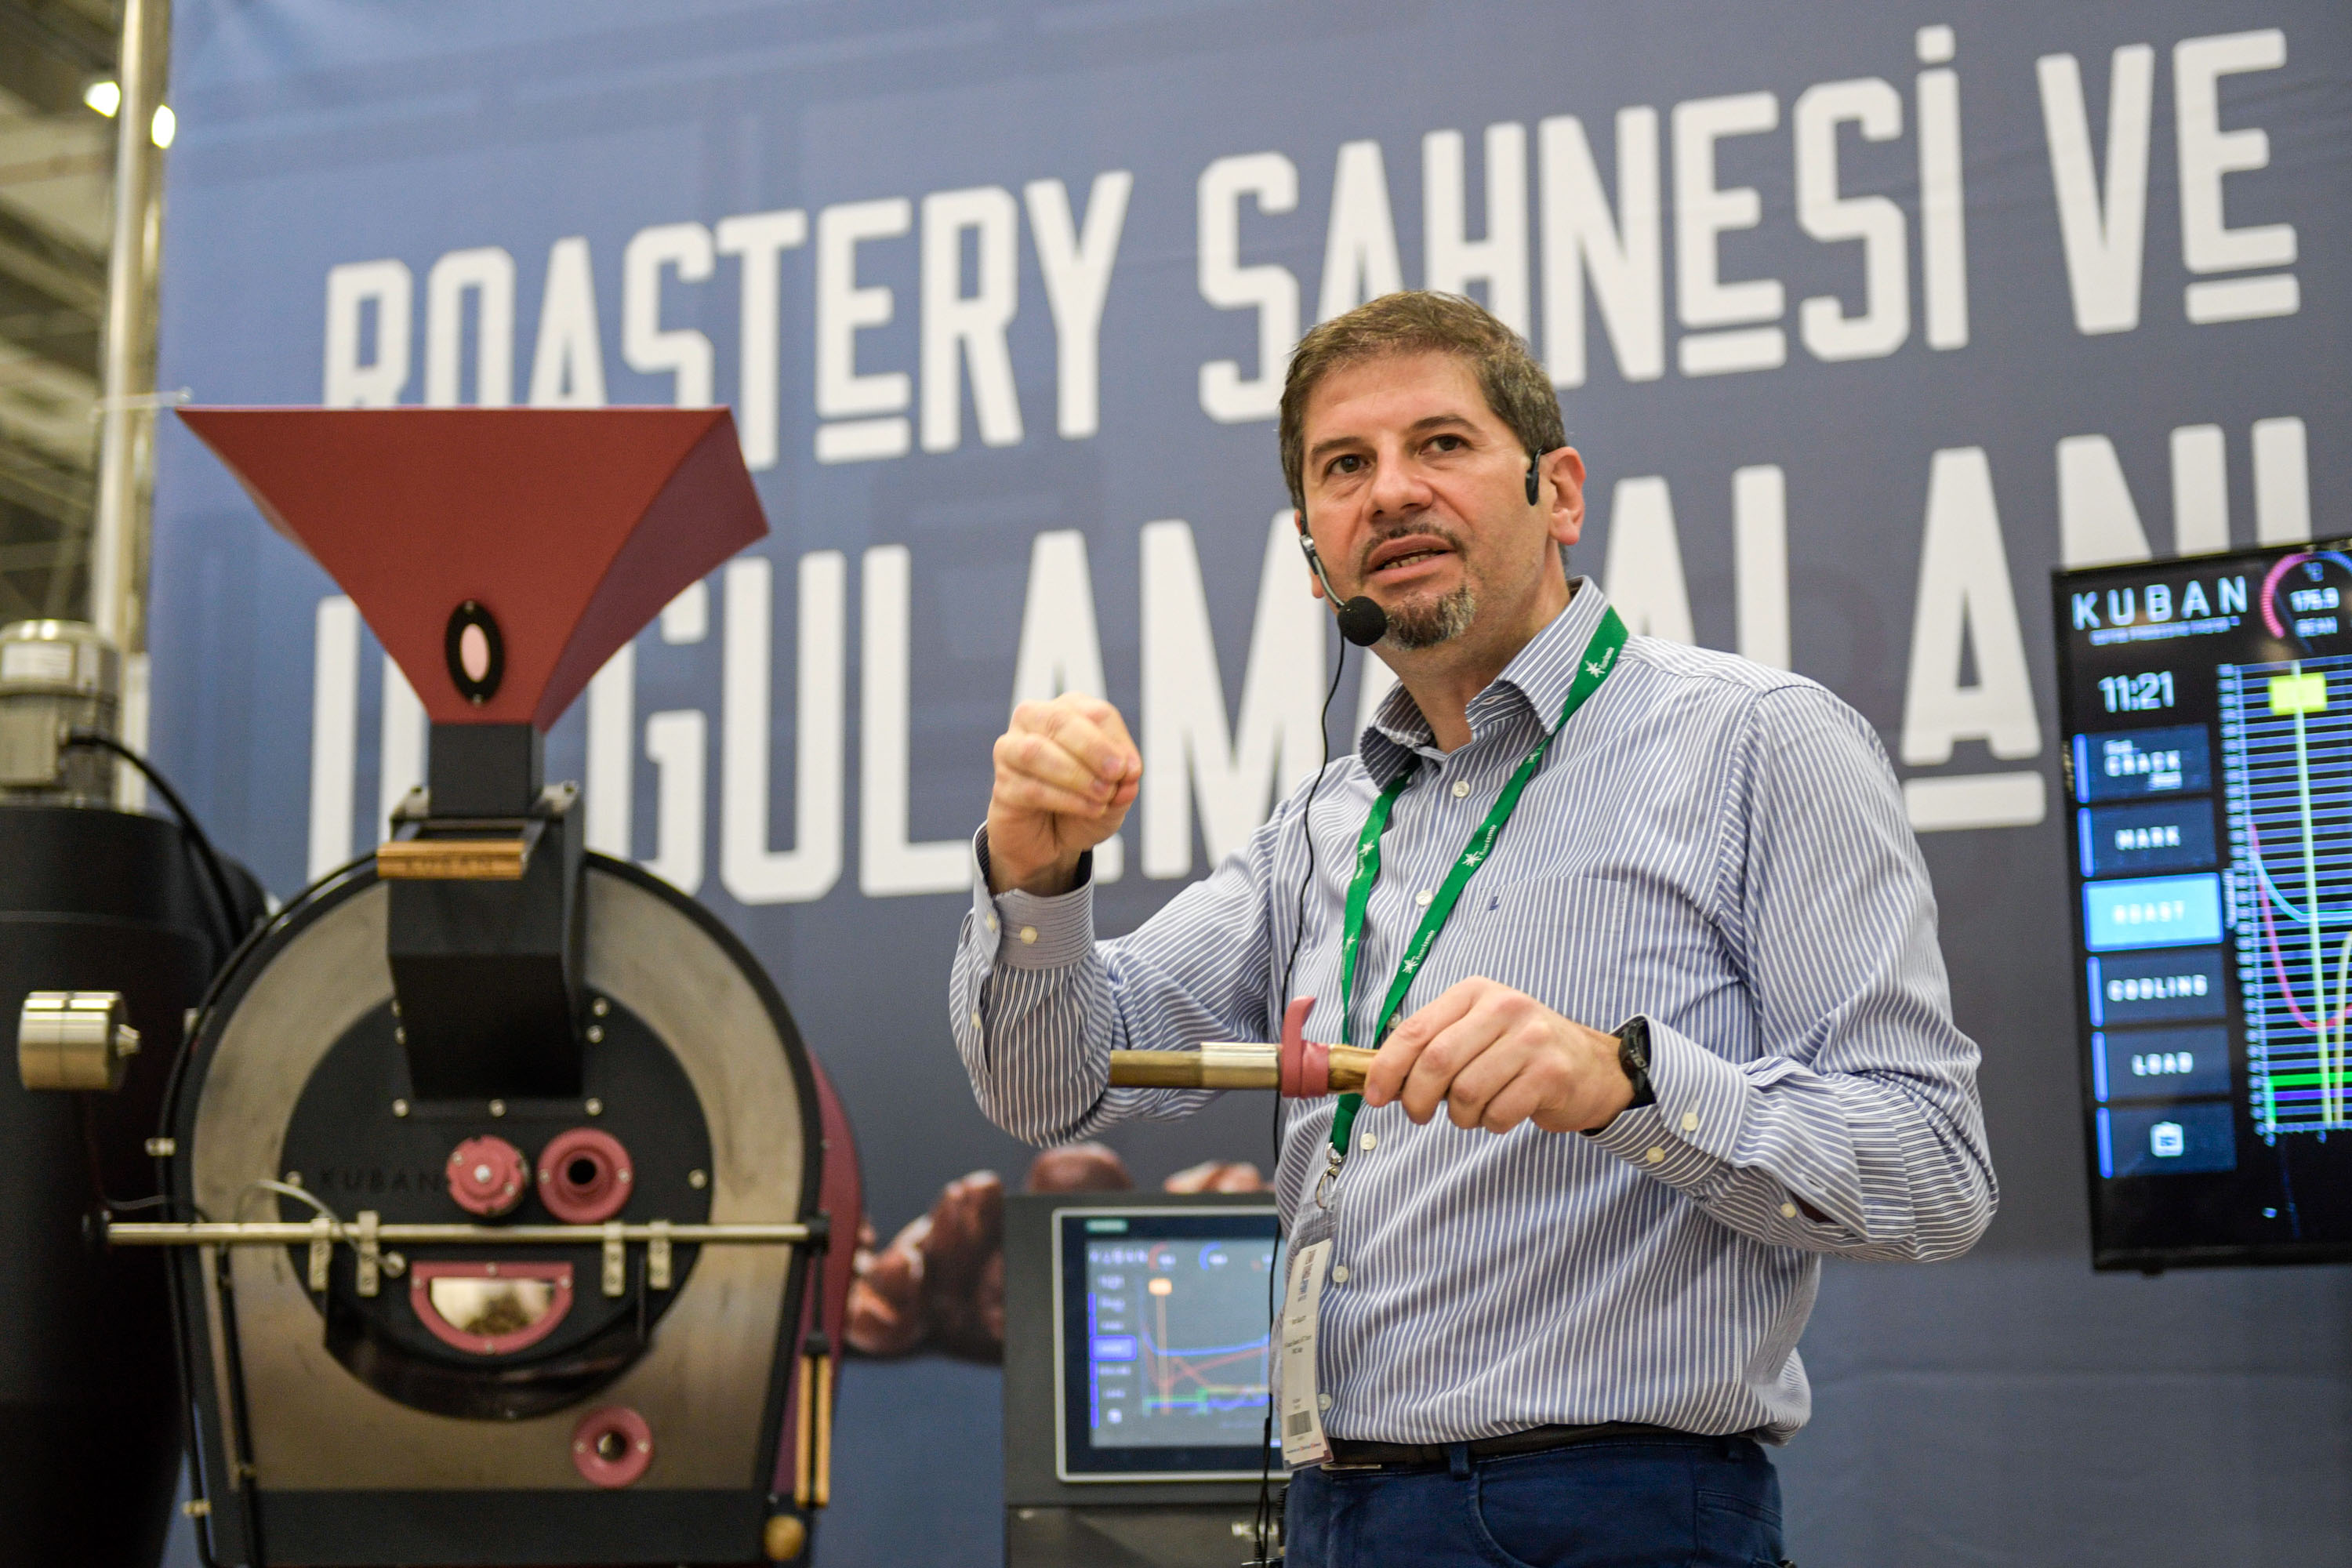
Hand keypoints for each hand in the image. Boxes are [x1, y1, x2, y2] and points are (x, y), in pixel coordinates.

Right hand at [985, 695, 1141, 895]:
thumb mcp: (1115, 795)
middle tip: (1117, 775)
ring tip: (1103, 796)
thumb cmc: (1083, 805)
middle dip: (1093, 747)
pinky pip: (1031, 788)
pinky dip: (1066, 799)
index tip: (1133, 772)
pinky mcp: (1002, 786)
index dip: (1117, 742)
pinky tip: (1089, 809)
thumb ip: (1124, 783)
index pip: (1095, 713)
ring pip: (1036, 751)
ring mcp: (1011, 751)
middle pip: (1060, 719)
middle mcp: (1034, 721)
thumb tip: (1128, 777)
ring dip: (1076, 774)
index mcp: (1067, 711)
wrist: (1052, 842)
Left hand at [1359, 978, 1632, 1134]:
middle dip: (1417, 1098)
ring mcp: (1532, 1038)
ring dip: (1460, 1116)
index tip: (1376, 1096)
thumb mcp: (1477, 1031)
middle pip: (1437, 1062)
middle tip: (1418, 1115)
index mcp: (1475, 993)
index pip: (1416, 1030)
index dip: (1388, 1067)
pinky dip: (1491, 1124)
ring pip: (1467, 1093)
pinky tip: (1502, 1114)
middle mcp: (1504, 1007)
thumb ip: (1435, 1045)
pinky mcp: (1552, 1073)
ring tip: (1471, 1113)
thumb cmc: (1520, 1054)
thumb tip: (1380, 1079)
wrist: (1592, 1067)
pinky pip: (1499, 1113)